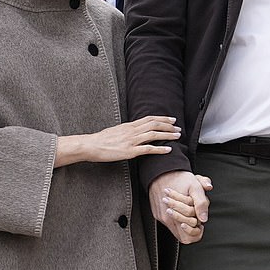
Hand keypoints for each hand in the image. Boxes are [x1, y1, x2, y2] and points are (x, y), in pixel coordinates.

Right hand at [55, 116, 180, 166]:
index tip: (171, 119)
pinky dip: (160, 149)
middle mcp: (132, 131)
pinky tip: (168, 150)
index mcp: (129, 125)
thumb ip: (127, 130)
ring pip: (154, 134)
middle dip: (168, 125)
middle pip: (154, 124)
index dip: (162, 118)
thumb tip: (134, 131)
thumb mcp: (116, 131)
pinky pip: (148, 149)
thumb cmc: (101, 140)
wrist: (91, 145)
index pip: (149, 118)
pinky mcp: (130, 151)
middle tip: (178, 128)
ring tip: (177, 136)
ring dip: (168, 135)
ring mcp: (131, 141)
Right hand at [149, 170, 212, 243]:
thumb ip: (201, 202)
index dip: (197, 231)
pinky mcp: (158, 214)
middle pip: (183, 236)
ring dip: (184, 221)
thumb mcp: (195, 186)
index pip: (189, 237)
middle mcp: (167, 218)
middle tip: (196, 215)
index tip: (200, 221)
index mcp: (177, 213)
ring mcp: (162, 217)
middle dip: (192, 226)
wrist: (161, 171)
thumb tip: (204, 219)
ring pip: (176, 229)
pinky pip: (170, 222)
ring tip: (188, 210)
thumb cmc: (178, 178)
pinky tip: (180, 206)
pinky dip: (177, 217)